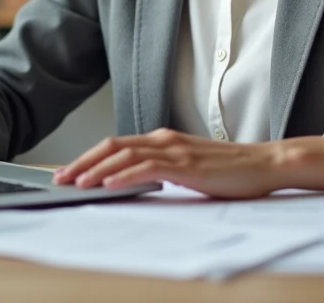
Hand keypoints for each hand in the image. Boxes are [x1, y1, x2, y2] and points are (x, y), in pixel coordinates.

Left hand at [52, 128, 287, 198]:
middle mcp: (164, 139)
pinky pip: (149, 168)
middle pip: (112, 145)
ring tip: (77, 183)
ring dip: (96, 169)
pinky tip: (109, 183)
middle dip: (82, 162)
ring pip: (125, 155)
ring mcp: (175, 150)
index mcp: (162, 139)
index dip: (87, 157)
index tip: (67, 172)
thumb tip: (133, 182)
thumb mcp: (187, 167)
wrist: (265, 164)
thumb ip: (162, 169)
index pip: (115, 144)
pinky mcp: (187, 165)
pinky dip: (125, 175)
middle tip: (59, 178)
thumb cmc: (230, 170)